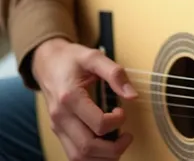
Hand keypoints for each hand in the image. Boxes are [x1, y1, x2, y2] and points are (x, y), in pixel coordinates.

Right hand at [32, 37, 137, 160]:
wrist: (47, 62)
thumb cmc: (71, 59)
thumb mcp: (94, 57)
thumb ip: (115, 73)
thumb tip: (133, 95)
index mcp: (70, 97)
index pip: (97, 124)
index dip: (117, 122)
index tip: (122, 110)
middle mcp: (61, 116)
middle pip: (87, 147)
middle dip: (113, 148)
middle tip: (127, 136)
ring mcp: (57, 126)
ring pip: (78, 157)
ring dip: (102, 157)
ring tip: (119, 145)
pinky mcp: (58, 131)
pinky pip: (72, 154)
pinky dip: (90, 157)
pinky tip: (104, 147)